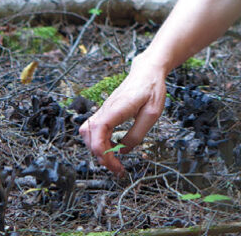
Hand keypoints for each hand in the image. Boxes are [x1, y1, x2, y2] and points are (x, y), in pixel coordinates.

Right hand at [78, 59, 166, 174]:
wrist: (147, 71)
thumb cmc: (151, 89)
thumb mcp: (152, 114)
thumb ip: (137, 134)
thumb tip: (123, 151)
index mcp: (117, 108)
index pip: (98, 130)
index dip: (101, 151)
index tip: (114, 164)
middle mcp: (105, 109)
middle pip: (89, 135)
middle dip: (100, 155)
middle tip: (117, 168)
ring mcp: (103, 110)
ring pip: (88, 133)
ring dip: (98, 149)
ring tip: (114, 160)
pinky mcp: (105, 112)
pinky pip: (94, 130)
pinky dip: (99, 142)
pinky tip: (112, 148)